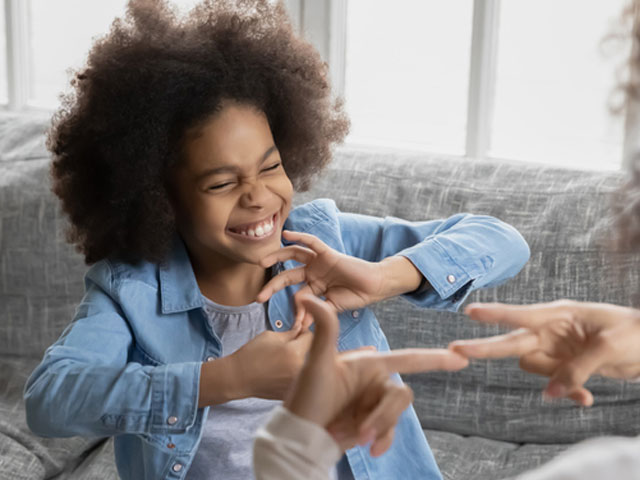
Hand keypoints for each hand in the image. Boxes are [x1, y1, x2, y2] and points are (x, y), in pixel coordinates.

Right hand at [229, 325, 312, 399]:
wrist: (238, 378)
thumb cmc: (251, 354)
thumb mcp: (271, 336)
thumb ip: (292, 332)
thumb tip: (304, 328)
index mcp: (295, 353)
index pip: (312, 336)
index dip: (303, 332)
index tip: (296, 333)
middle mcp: (300, 370)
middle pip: (314, 352)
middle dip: (305, 346)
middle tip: (291, 346)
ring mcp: (298, 384)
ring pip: (310, 366)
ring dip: (303, 360)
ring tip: (286, 360)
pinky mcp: (294, 392)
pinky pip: (303, 379)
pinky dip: (297, 374)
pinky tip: (283, 372)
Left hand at [257, 230, 423, 325]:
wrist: (376, 287)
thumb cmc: (356, 296)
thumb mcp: (332, 308)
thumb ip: (316, 313)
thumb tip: (301, 326)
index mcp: (314, 287)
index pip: (296, 296)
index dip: (294, 311)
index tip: (293, 326)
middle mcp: (313, 273)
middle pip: (287, 276)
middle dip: (272, 286)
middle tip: (258, 297)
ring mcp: (320, 262)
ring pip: (293, 255)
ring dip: (277, 257)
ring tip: (262, 262)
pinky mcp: (328, 253)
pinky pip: (312, 242)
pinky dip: (299, 237)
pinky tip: (286, 234)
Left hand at [285, 293, 468, 455]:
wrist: (300, 434)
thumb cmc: (306, 397)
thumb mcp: (316, 362)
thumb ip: (324, 329)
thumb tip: (309, 297)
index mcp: (369, 364)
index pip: (408, 358)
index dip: (435, 358)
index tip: (461, 357)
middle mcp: (376, 381)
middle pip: (401, 395)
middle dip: (383, 415)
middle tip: (361, 432)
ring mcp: (375, 403)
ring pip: (396, 415)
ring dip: (377, 428)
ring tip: (352, 438)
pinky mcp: (373, 423)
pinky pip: (390, 431)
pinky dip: (382, 440)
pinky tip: (370, 449)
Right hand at [449, 300, 639, 405]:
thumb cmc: (634, 332)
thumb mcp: (607, 347)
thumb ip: (576, 370)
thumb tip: (550, 395)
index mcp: (558, 314)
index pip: (519, 315)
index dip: (494, 314)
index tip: (469, 312)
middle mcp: (550, 331)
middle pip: (510, 342)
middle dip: (483, 348)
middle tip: (454, 351)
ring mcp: (555, 348)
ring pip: (533, 367)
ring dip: (551, 381)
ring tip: (581, 391)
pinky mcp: (565, 365)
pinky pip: (554, 383)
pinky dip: (568, 392)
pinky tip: (586, 399)